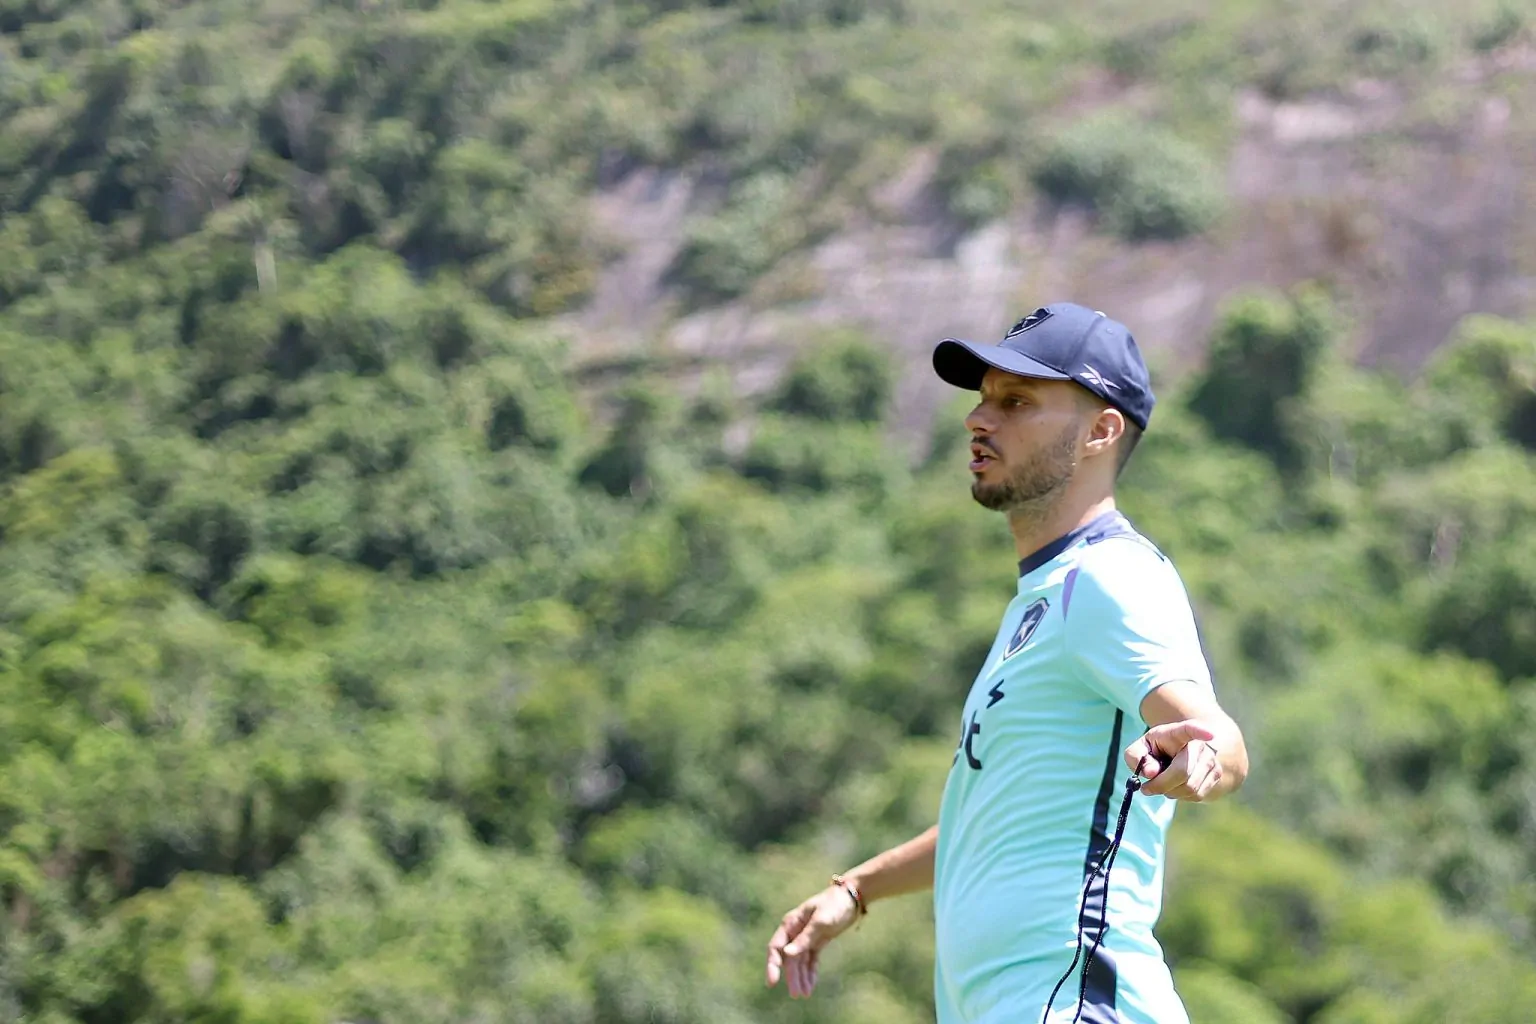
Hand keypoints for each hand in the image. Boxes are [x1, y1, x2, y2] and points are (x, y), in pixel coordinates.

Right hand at [765, 884, 860, 998]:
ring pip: (799, 961)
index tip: (772, 982)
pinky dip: (810, 972)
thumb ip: (804, 938)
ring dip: (801, 977)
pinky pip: (810, 960)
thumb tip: (787, 954)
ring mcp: (806, 937)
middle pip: (788, 958)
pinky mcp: (817, 941)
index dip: (773, 965)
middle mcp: (795, 931)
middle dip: (791, 976)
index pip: (776, 947)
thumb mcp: (820, 921)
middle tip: (796, 994)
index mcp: (791, 923)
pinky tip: (811, 985)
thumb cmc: (834, 904)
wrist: (852, 898)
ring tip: (804, 994)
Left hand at [1124, 720, 1220, 800]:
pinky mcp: (1216, 774)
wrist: (1179, 753)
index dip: (1199, 731)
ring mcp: (1210, 759)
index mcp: (1177, 733)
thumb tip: (1151, 772)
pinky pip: (1197, 795)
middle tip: (1147, 788)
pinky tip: (1176, 787)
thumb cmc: (1156, 751)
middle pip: (1182, 771)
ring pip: (1190, 788)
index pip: (1189, 729)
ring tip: (1163, 784)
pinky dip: (1181, 796)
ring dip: (1170, 792)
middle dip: (1161, 784)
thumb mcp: (1139, 749)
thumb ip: (1136, 757)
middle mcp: (1198, 745)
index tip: (1210, 734)